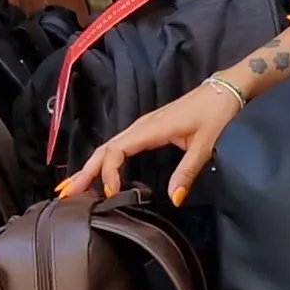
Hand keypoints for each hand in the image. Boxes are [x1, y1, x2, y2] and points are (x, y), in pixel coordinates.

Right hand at [62, 78, 243, 206]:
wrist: (225, 90)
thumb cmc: (216, 113)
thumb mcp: (205, 145)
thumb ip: (188, 172)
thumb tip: (174, 199)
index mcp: (150, 129)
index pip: (116, 151)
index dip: (108, 172)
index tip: (110, 193)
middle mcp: (141, 127)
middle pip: (104, 149)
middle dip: (85, 172)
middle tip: (65, 194)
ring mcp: (143, 127)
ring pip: (109, 147)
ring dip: (90, 167)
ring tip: (73, 188)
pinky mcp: (148, 130)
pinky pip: (119, 146)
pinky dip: (104, 161)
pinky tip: (99, 174)